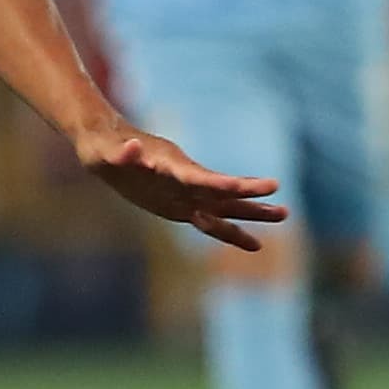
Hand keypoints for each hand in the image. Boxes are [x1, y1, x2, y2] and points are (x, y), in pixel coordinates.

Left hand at [70, 123, 286, 252]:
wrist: (103, 145)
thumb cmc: (107, 147)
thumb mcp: (109, 154)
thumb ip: (123, 155)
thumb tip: (132, 149)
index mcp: (173, 169)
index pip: (205, 181)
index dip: (226, 186)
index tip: (249, 188)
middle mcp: (183, 181)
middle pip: (224, 194)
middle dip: (252, 204)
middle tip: (286, 211)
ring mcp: (183, 192)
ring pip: (223, 206)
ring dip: (249, 214)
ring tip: (283, 216)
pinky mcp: (175, 205)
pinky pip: (205, 219)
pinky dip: (225, 229)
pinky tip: (249, 242)